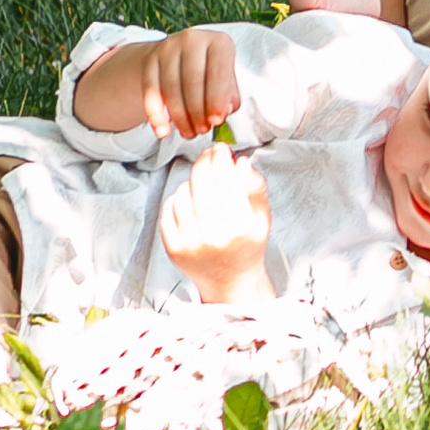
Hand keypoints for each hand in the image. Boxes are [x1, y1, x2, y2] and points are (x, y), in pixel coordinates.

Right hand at [135, 26, 240, 139]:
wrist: (178, 55)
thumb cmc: (209, 71)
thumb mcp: (226, 77)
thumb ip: (229, 95)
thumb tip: (222, 113)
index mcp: (219, 42)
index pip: (218, 73)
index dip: (217, 100)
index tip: (216, 121)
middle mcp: (193, 40)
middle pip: (193, 82)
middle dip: (197, 112)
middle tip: (202, 131)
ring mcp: (169, 47)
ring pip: (171, 89)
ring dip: (180, 117)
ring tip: (188, 133)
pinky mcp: (150, 59)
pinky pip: (150, 91)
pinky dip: (156, 115)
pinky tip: (162, 131)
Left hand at [161, 145, 274, 304]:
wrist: (230, 280)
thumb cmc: (247, 245)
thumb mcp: (262, 216)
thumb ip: (255, 186)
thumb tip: (240, 162)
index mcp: (240, 226)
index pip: (226, 178)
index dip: (221, 157)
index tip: (221, 149)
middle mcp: (214, 235)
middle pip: (201, 181)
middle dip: (205, 161)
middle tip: (209, 155)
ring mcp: (191, 243)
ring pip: (183, 192)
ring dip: (192, 181)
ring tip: (203, 184)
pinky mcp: (173, 248)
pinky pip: (168, 209)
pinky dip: (177, 199)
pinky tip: (190, 201)